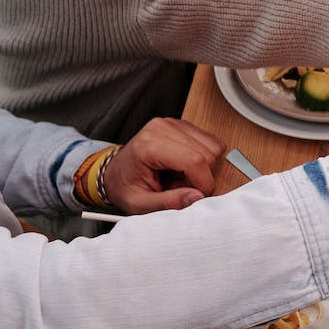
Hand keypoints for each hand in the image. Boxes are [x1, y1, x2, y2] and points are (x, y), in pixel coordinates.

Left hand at [105, 118, 223, 212]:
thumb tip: (197, 197)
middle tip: (181, 187)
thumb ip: (167, 203)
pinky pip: (210, 142)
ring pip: (213, 146)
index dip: (203, 182)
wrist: (114, 173)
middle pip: (207, 153)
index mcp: (149, 145)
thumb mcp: (138, 204)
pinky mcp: (183, 125)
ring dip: (204, 167)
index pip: (194, 160)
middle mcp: (162, 128)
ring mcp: (174, 124)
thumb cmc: (124, 187)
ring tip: (180, 176)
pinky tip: (184, 166)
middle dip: (201, 176)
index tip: (197, 196)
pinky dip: (205, 158)